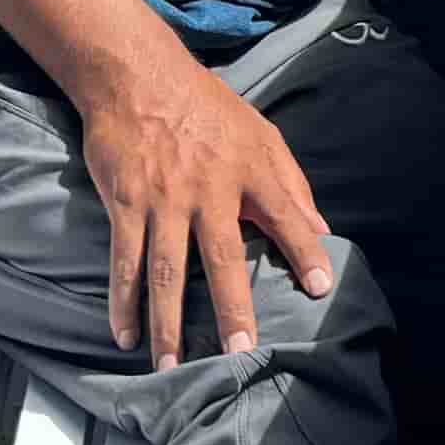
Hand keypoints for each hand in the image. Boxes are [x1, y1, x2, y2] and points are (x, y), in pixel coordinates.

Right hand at [71, 35, 334, 367]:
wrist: (138, 76)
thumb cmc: (206, 107)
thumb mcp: (260, 133)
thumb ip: (291, 183)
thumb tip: (321, 228)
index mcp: (250, 170)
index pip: (286, 215)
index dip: (304, 250)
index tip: (319, 288)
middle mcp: (208, 189)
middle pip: (223, 257)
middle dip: (233, 308)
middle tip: (240, 354)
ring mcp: (164, 199)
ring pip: (166, 272)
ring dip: (169, 324)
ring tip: (172, 368)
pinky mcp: (126, 203)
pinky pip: (124, 261)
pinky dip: (123, 302)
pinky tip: (125, 335)